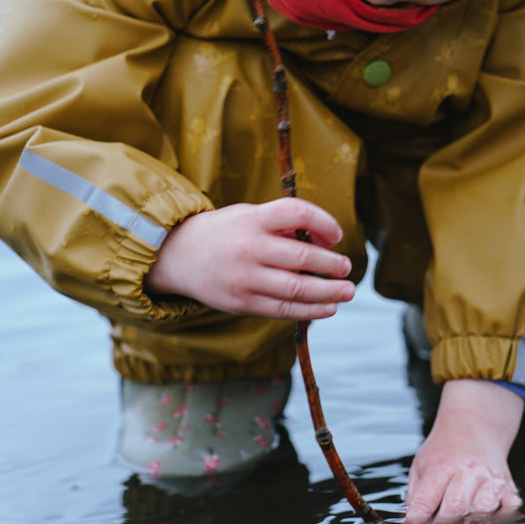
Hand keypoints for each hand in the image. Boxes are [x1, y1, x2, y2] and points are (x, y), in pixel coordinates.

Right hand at [145, 198, 354, 320]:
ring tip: (347, 291)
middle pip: (302, 257)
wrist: (177, 256)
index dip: (324, 222)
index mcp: (252, 219)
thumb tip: (325, 242)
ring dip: (328, 292)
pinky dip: (309, 310)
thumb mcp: (249, 216)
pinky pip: (282, 309)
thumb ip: (284, 226)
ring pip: (296, 288)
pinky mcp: (241, 303)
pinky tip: (328, 308)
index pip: (297, 213)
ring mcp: (244, 278)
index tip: (338, 235)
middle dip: (332, 264)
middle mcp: (249, 248)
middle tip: (347, 268)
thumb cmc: (225, 232)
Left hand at [404, 380, 523, 523]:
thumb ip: (413, 498)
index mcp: (440, 467)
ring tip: (461, 520)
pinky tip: (485, 514)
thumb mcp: (421, 465)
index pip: (426, 501)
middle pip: (455, 509)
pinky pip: (508, 508)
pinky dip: (498, 517)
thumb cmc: (444, 450)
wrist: (473, 425)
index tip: (417, 521)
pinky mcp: (507, 486)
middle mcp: (466, 471)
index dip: (419, 518)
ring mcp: (488, 478)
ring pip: (483, 510)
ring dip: (470, 523)